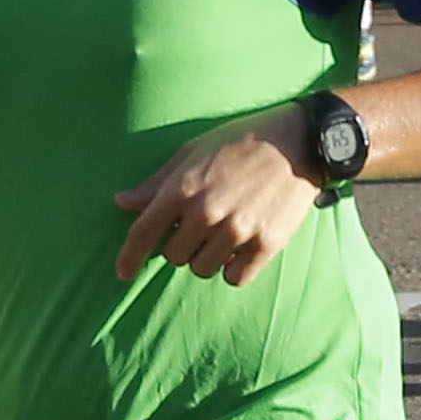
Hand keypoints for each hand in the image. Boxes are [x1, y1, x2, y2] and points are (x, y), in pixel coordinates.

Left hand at [108, 119, 318, 287]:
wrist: (297, 142)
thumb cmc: (240, 143)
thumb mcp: (192, 153)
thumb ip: (157, 183)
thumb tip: (122, 202)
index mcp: (182, 188)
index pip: (143, 233)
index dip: (129, 257)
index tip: (123, 272)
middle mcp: (206, 213)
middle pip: (174, 256)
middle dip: (182, 245)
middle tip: (202, 225)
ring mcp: (236, 230)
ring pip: (203, 269)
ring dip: (208, 257)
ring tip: (225, 232)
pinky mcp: (265, 244)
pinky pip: (235, 277)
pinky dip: (234, 268)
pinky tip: (242, 247)